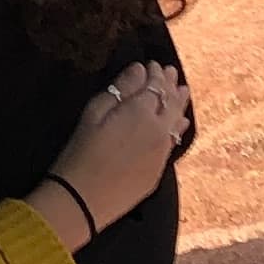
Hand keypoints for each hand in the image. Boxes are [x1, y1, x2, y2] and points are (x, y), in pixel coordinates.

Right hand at [36, 61, 191, 242]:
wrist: (84, 200)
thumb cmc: (80, 153)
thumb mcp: (93, 114)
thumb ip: (120, 90)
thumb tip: (139, 70)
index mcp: (140, 112)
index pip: (154, 85)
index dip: (154, 73)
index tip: (151, 63)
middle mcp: (158, 129)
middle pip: (170, 101)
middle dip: (170, 84)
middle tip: (170, 72)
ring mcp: (162, 150)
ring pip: (177, 120)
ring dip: (179, 103)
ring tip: (183, 91)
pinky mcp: (160, 168)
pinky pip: (175, 140)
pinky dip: (179, 125)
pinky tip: (181, 122)